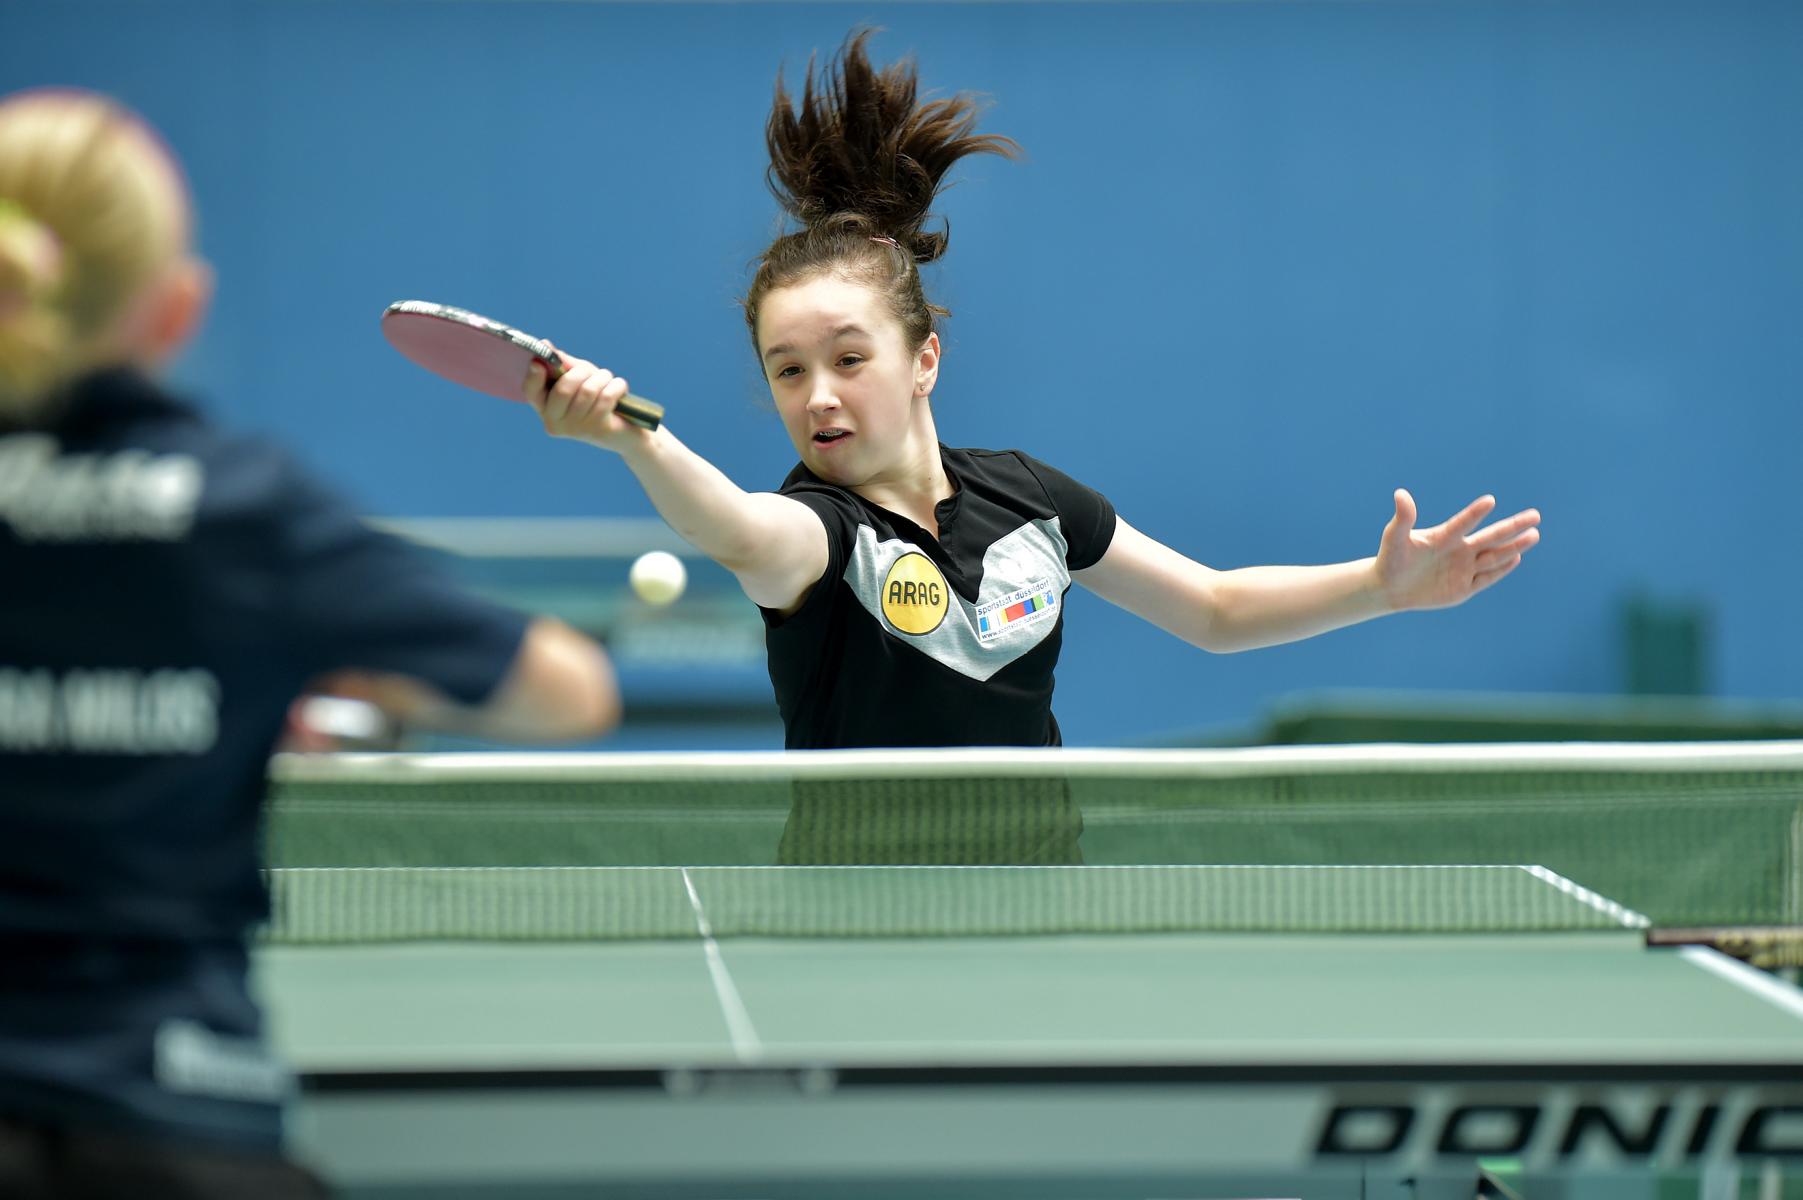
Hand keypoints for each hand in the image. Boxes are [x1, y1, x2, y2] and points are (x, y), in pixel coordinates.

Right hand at [522, 346, 638, 449]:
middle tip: (594, 371)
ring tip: (608, 379)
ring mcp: (575, 429)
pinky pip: (606, 398)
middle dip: (582, 372)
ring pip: (587, 391)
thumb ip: (563, 364)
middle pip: (564, 389)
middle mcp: (554, 422)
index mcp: (545, 407)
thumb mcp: (579, 378)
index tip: (539, 363)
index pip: (531, 392)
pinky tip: (619, 388)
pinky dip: (616, 386)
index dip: (533, 377)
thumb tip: (545, 345)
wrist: (624, 431)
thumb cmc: (597, 399)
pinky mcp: (596, 431)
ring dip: (602, 378)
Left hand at [1375, 490, 1540, 610]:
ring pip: (1494, 557)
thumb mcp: (1394, 539)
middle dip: (1512, 527)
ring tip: (1534, 535)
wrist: (1390, 587)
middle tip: (1535, 515)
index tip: (1489, 501)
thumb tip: (1400, 493)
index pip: (1462, 523)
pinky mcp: (1464, 588)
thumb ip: (1403, 519)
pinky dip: (1500, 570)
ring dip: (1513, 547)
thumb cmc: (1391, 559)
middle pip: (1490, 538)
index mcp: (1444, 537)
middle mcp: (1459, 550)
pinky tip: (1515, 558)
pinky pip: (1486, 578)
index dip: (1474, 513)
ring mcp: (1464, 569)